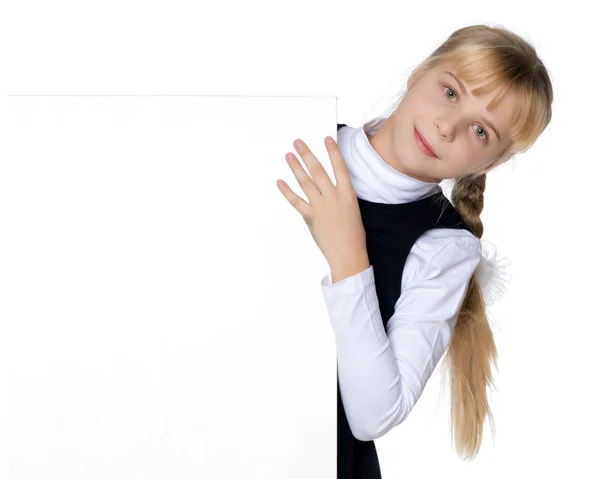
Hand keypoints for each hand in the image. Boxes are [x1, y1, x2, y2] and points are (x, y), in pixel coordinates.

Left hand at [276, 136, 367, 269]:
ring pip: (306, 182)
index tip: (326, 139)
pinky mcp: (311, 217)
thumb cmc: (353, 234)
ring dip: (296, 167)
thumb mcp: (352, 210)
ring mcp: (321, 206)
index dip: (332, 152)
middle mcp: (334, 197)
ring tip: (289, 156)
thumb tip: (324, 189)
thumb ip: (339, 197)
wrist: (348, 254)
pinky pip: (296, 201)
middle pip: (318, 170)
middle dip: (307, 154)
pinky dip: (287, 191)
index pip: (339, 167)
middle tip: (298, 142)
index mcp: (348, 194)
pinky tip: (280, 181)